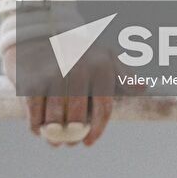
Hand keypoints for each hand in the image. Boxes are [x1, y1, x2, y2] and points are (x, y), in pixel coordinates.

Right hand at [1, 39, 141, 146]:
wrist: (42, 35)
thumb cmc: (80, 53)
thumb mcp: (104, 57)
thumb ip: (123, 73)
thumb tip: (144, 87)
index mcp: (101, 64)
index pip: (103, 107)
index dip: (97, 129)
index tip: (89, 142)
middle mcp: (79, 67)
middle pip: (78, 117)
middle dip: (75, 135)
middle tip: (71, 142)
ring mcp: (54, 74)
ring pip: (55, 120)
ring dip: (54, 136)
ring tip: (54, 139)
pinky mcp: (31, 82)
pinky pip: (34, 115)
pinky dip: (36, 126)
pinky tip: (39, 128)